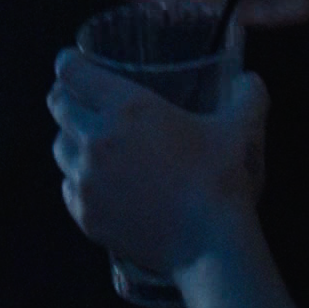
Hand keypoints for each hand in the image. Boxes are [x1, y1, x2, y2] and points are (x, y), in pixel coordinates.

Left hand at [48, 51, 266, 280]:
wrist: (209, 244)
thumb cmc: (222, 181)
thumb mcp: (241, 130)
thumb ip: (247, 97)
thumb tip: (249, 79)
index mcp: (127, 108)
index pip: (73, 73)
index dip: (69, 64)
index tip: (70, 63)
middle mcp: (97, 139)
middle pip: (59, 107)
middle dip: (65, 99)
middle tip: (77, 100)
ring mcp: (86, 179)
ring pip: (60, 148)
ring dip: (70, 141)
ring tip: (88, 144)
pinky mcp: (85, 214)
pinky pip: (67, 188)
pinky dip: (76, 182)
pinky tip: (96, 185)